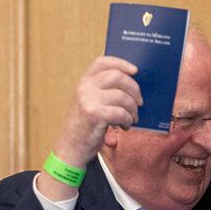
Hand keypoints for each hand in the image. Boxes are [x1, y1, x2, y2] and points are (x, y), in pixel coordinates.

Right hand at [38, 56, 141, 200]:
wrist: (70, 147)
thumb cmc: (85, 125)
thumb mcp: (89, 102)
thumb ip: (103, 90)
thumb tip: (132, 85)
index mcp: (84, 81)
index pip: (103, 62)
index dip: (121, 63)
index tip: (135, 71)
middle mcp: (84, 87)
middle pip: (118, 77)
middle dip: (134, 89)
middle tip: (139, 102)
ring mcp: (88, 100)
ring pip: (122, 96)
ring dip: (132, 109)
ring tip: (131, 118)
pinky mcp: (94, 115)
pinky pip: (121, 113)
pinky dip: (128, 120)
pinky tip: (125, 126)